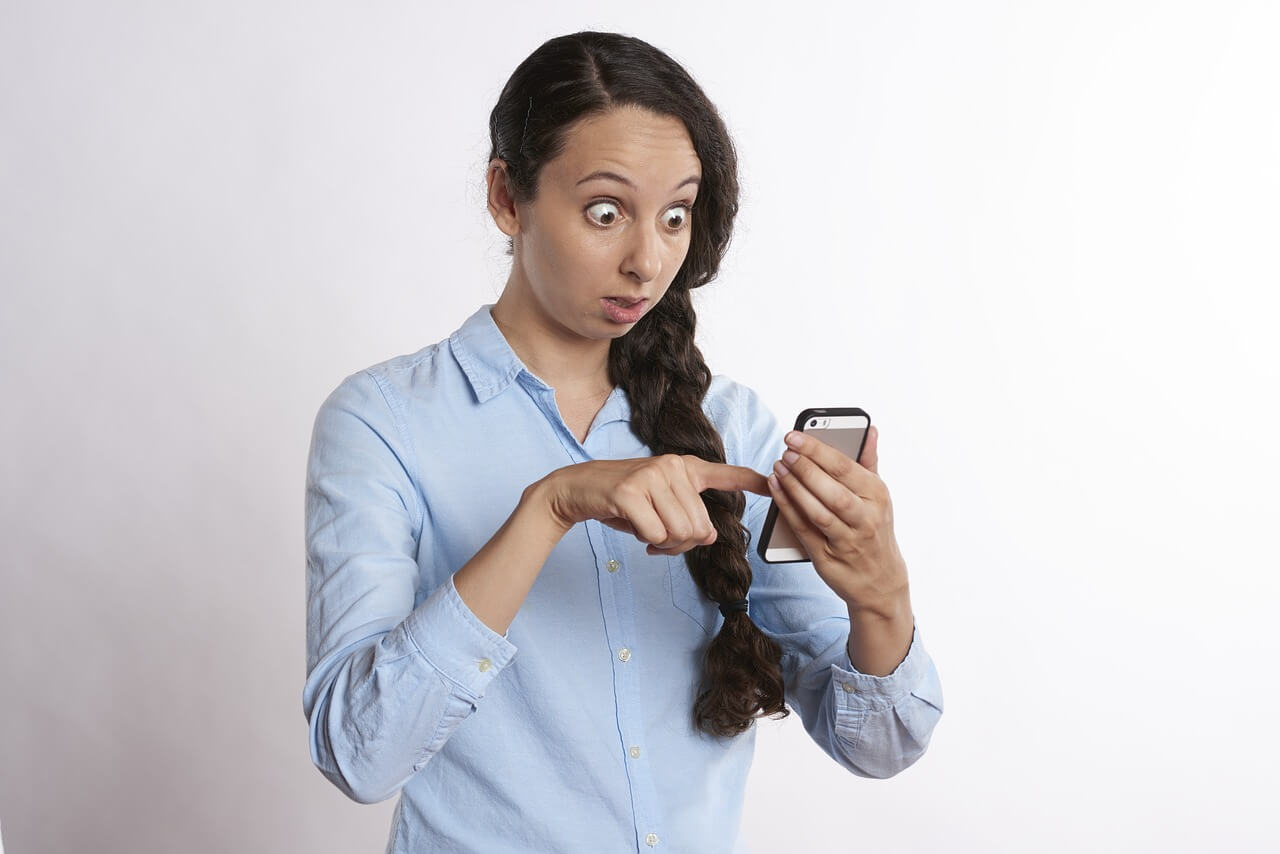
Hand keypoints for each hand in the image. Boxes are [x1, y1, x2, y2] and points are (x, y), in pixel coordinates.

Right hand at [543, 454, 770, 554]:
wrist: (578, 490)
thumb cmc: (623, 501)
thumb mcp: (661, 505)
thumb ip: (689, 516)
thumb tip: (709, 535)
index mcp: (683, 467)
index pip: (724, 473)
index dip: (751, 479)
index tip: (772, 480)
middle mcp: (671, 466)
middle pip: (700, 525)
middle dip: (682, 542)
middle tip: (659, 537)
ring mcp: (650, 476)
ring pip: (681, 532)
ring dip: (665, 544)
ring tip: (648, 533)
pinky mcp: (630, 492)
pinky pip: (656, 534)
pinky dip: (647, 541)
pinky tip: (636, 530)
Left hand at [766, 425, 909, 615]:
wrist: (880, 581)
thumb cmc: (874, 530)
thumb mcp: (878, 497)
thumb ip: (869, 462)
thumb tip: (869, 430)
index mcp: (877, 496)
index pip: (845, 467)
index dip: (817, 450)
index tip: (794, 436)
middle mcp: (865, 518)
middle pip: (832, 490)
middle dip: (805, 469)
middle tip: (785, 452)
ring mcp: (847, 540)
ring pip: (817, 511)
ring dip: (794, 488)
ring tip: (777, 468)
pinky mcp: (827, 557)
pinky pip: (804, 530)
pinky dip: (788, 509)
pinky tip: (776, 491)